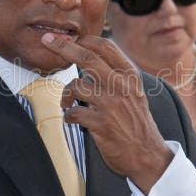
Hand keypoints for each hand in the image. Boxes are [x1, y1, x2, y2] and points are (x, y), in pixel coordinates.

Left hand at [41, 33, 172, 193]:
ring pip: (75, 85)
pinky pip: (73, 113)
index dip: (85, 40)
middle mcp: (121, 86)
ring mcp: (111, 105)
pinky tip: (73, 120)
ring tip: (67, 103)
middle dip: (62, 47)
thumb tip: (93, 56)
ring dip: (65, 94)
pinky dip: (68, 116)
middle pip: (86, 58)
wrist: (148, 155)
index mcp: (130, 76)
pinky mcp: (101, 124)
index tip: (70, 40)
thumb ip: (117, 75)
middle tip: (48, 41)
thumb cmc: (137, 123)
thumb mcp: (135, 93)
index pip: (106, 47)